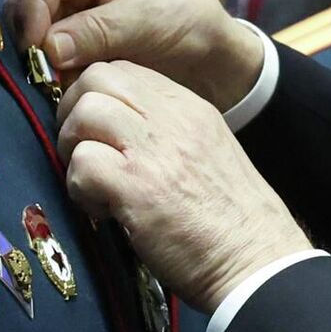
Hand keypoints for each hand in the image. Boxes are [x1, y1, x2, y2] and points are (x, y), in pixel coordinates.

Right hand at [10, 0, 262, 110]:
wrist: (206, 52)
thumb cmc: (186, 19)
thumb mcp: (148, 22)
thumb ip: (98, 31)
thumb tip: (48, 48)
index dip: (33, 10)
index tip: (36, 48)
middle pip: (25, 3)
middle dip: (29, 40)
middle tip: (41, 75)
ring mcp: (64, 7)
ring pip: (27, 33)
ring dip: (37, 61)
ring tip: (56, 86)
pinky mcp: (65, 38)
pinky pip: (42, 56)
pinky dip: (49, 73)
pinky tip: (63, 90)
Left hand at [58, 62, 310, 312]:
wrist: (256, 260)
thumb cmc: (232, 222)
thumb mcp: (208, 154)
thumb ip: (167, 133)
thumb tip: (114, 131)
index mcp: (191, 107)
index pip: (122, 70)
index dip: (95, 96)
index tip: (97, 132)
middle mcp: (172, 118)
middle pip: (95, 80)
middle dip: (74, 114)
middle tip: (86, 155)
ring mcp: (154, 150)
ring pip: (82, 115)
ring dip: (74, 151)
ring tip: (95, 185)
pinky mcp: (136, 187)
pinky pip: (82, 163)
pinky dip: (80, 189)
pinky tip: (104, 211)